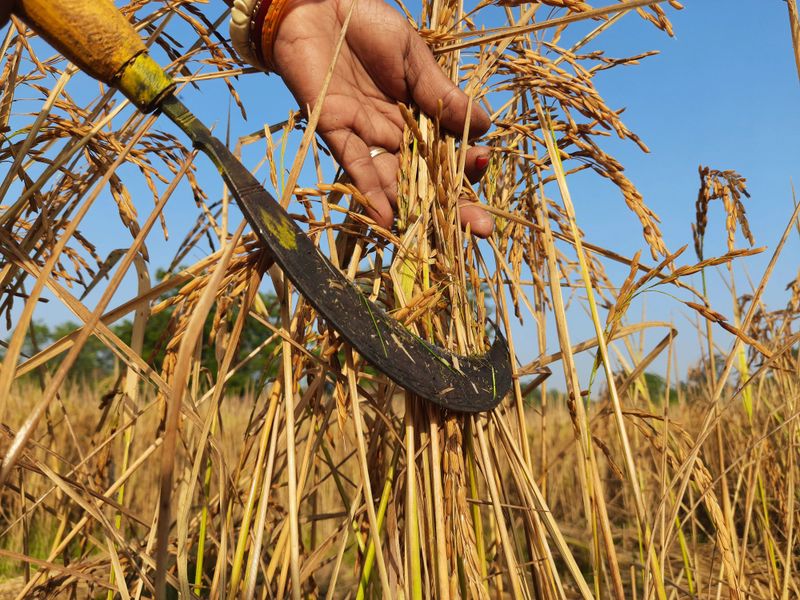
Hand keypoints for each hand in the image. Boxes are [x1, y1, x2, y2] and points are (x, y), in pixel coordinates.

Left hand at [272, 0, 493, 236]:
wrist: (317, 5)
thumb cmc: (368, 22)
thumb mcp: (415, 57)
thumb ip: (441, 93)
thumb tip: (483, 126)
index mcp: (418, 114)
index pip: (448, 150)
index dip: (468, 165)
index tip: (485, 167)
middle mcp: (394, 133)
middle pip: (427, 177)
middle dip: (454, 204)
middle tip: (481, 229)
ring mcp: (366, 136)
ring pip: (395, 182)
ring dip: (416, 209)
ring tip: (441, 234)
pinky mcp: (335, 133)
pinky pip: (355, 168)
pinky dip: (370, 194)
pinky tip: (388, 219)